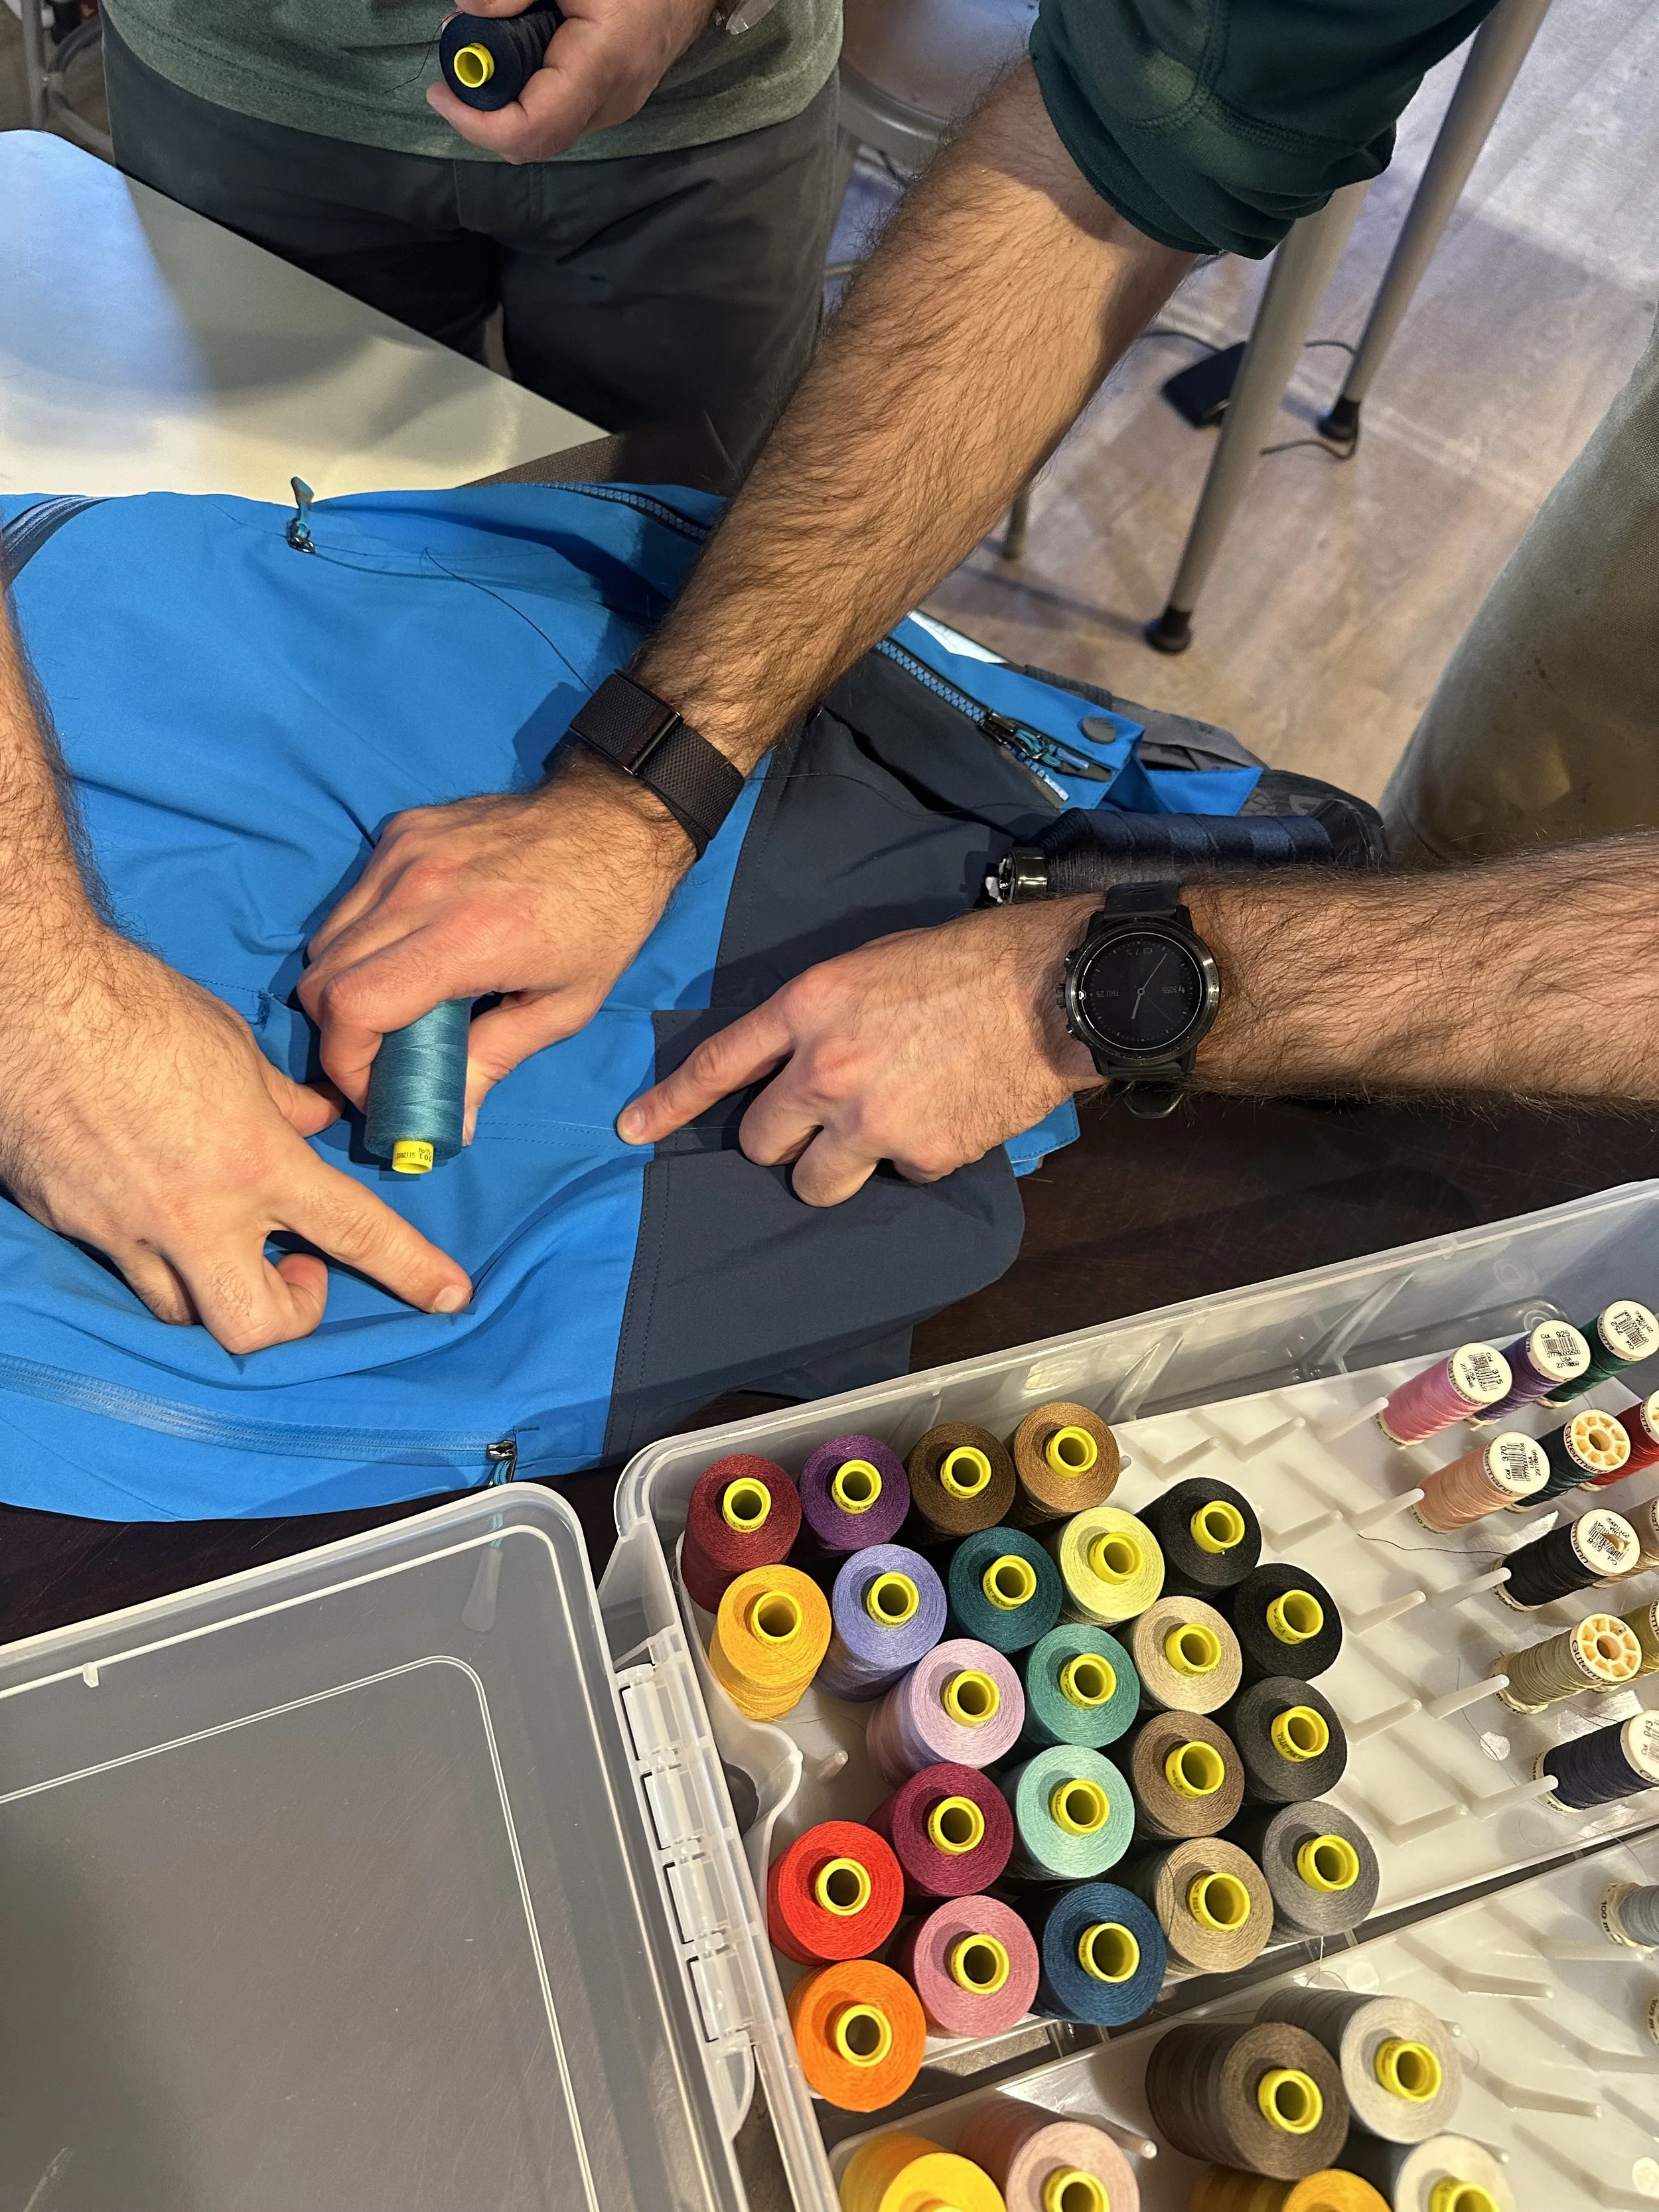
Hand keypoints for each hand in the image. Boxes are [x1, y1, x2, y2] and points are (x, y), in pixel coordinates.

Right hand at [0, 929, 472, 1351]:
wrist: (29, 1001)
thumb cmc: (137, 1009)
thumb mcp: (236, 1051)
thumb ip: (282, 1103)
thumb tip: (312, 1122)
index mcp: (253, 1163)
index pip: (357, 1232)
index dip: (413, 1271)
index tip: (451, 1296)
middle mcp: (192, 1215)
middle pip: (256, 1326)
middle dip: (290, 1312)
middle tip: (297, 1265)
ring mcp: (125, 1231)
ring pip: (182, 1312)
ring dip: (214, 1289)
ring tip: (226, 1239)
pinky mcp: (74, 1226)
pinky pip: (123, 1268)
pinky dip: (151, 1252)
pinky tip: (155, 1205)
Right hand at [300, 755, 691, 1127]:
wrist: (615, 822)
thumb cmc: (603, 919)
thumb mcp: (564, 1006)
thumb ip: (494, 1062)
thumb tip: (451, 1124)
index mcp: (463, 939)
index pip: (353, 1007)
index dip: (345, 1063)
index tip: (371, 1089)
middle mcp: (419, 889)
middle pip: (322, 978)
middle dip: (339, 1035)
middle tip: (379, 1059)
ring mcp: (404, 853)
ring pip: (326, 938)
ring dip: (345, 985)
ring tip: (394, 1008)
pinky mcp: (402, 830)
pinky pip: (352, 898)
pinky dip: (362, 936)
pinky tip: (409, 950)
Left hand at [429, 0, 715, 162]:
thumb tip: (467, 13)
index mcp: (602, 66)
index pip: (531, 130)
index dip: (477, 122)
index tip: (440, 90)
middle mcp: (610, 102)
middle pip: (531, 140)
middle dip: (484, 107)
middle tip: (460, 51)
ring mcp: (614, 108)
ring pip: (542, 130)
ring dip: (504, 95)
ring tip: (490, 38)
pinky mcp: (611, 101)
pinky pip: (557, 112)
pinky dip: (526, 89)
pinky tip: (521, 46)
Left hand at [617, 901, 1101, 1202]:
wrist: (1053, 989)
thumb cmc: (968, 961)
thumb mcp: (872, 964)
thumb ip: (822, 1017)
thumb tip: (799, 1060)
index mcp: (808, 1008)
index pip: (718, 1065)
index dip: (670, 1104)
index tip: (633, 1131)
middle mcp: (826, 1069)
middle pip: (760, 1142)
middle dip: (782, 1139)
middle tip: (820, 1122)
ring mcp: (872, 1120)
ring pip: (815, 1183)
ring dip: (836, 1168)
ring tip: (882, 1131)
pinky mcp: (922, 1154)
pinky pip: (896, 1176)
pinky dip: (916, 1157)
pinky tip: (948, 1114)